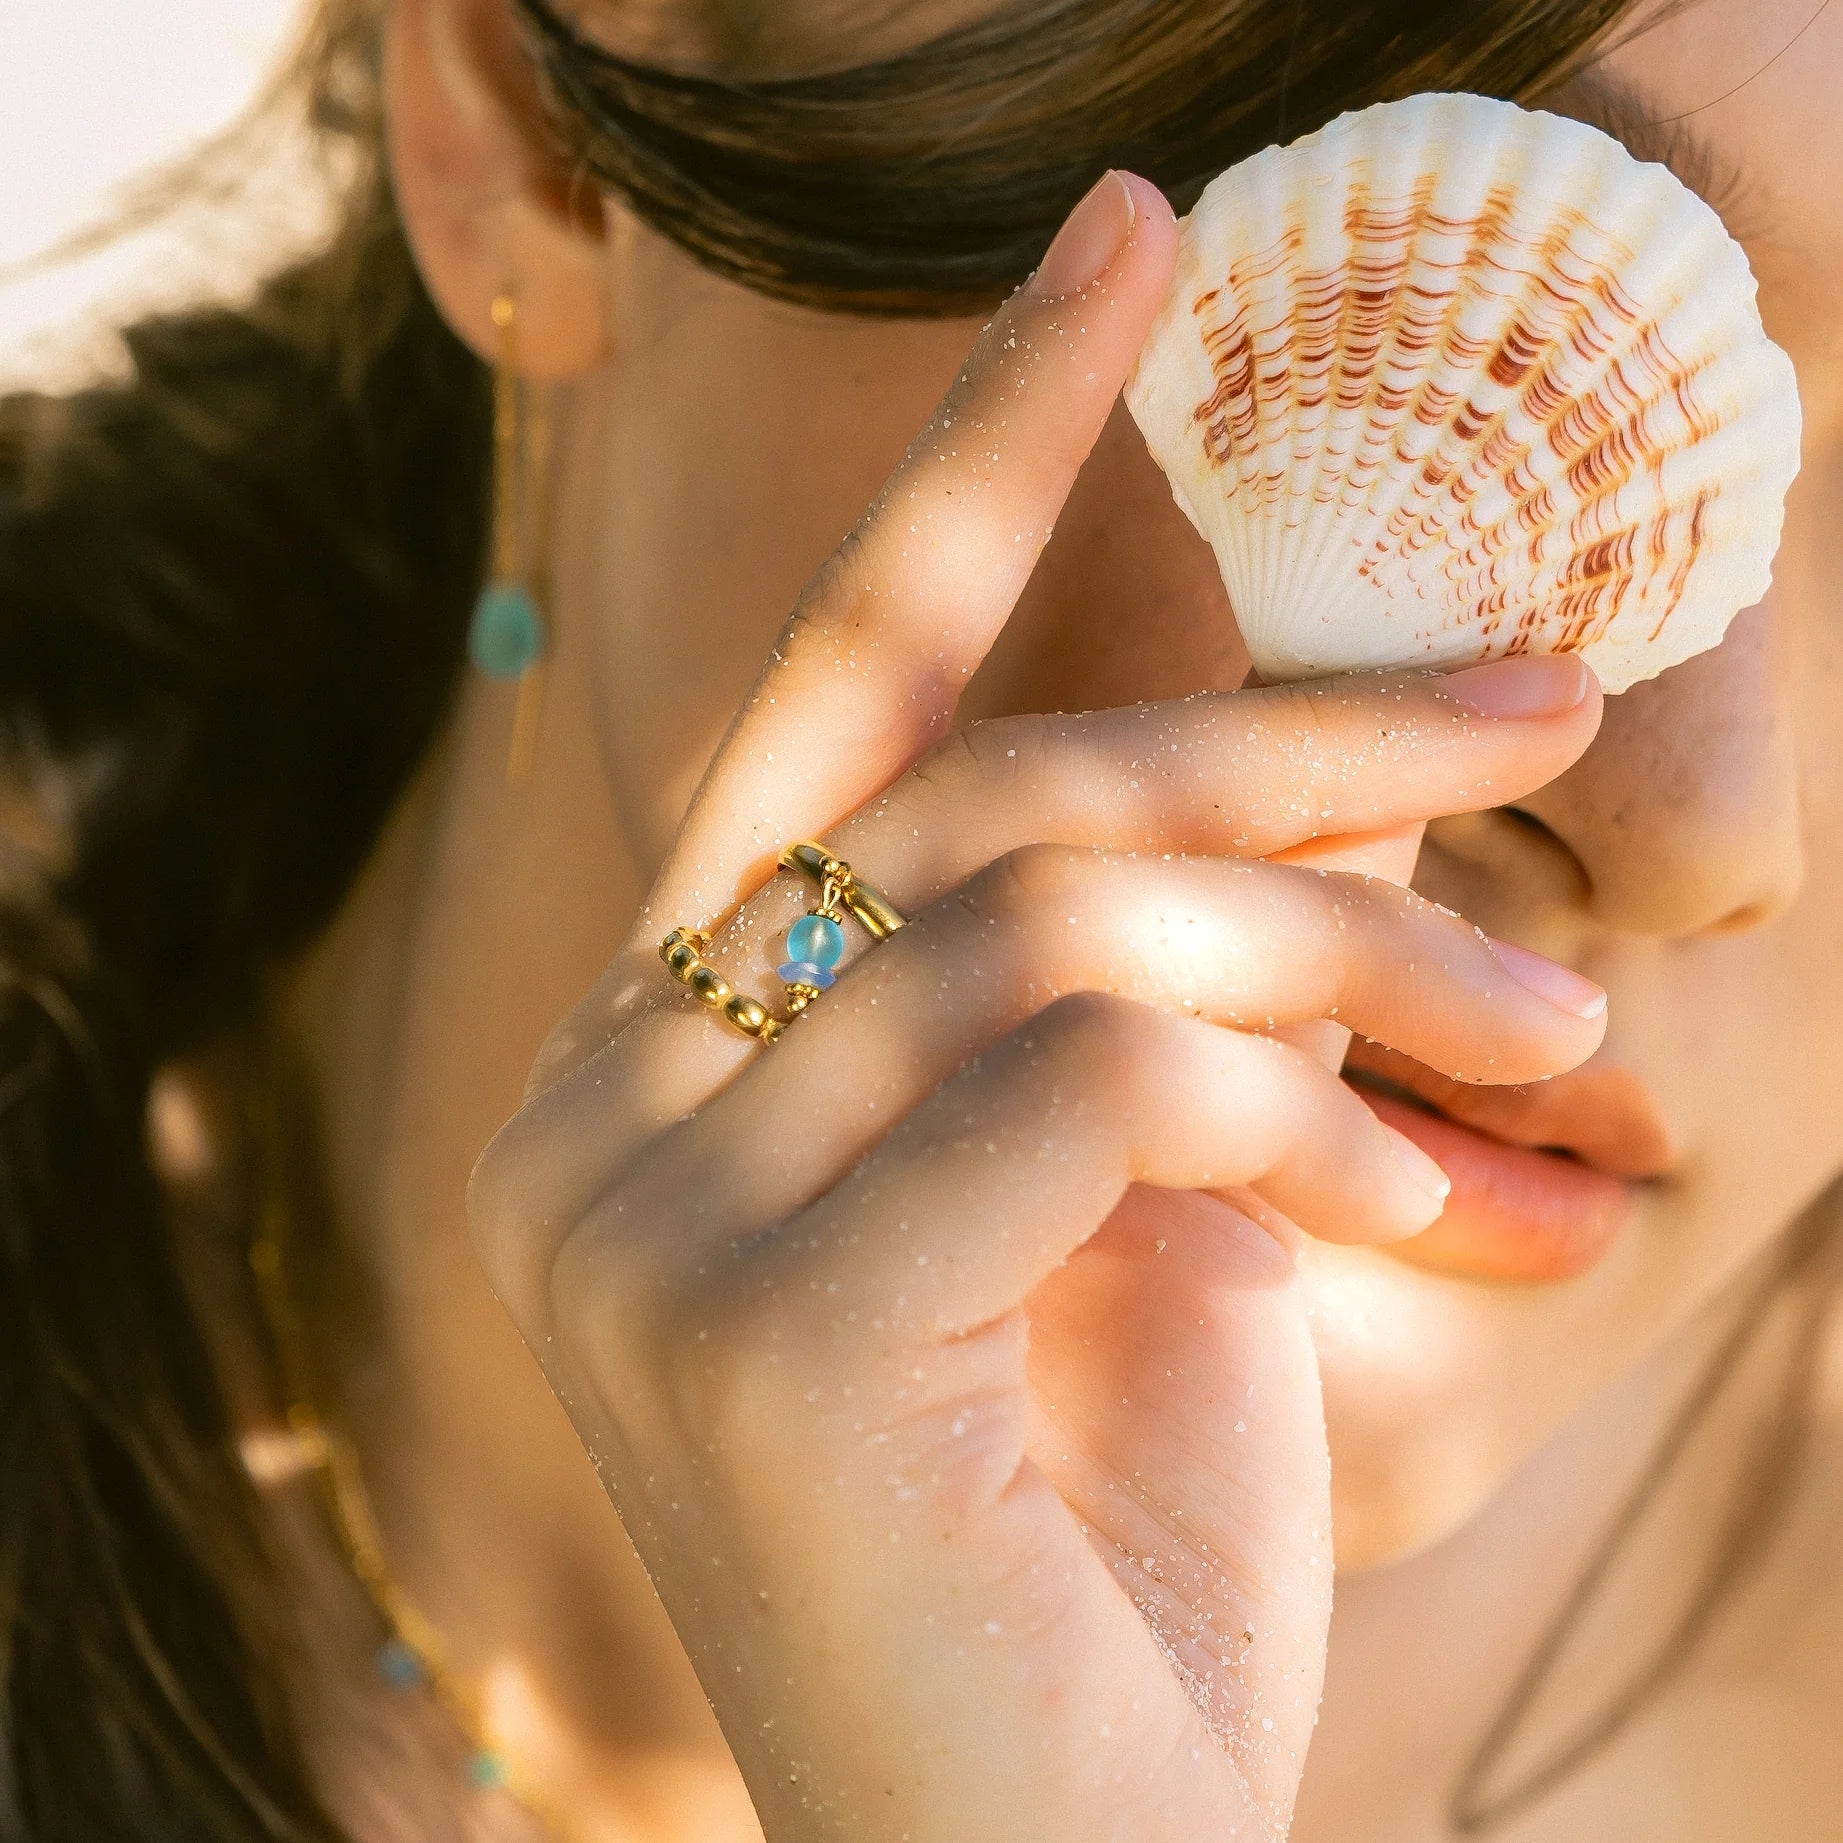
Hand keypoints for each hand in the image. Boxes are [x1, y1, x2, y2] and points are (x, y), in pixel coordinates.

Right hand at [469, 172, 1605, 1841]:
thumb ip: (1135, 983)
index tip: (1121, 244)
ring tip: (1552, 1029)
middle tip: (1537, 688)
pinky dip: (1297, 1105)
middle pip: (972, 788)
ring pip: (1053, 911)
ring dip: (1349, 941)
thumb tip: (1289, 775)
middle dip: (1277, 719)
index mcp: (665, 1066)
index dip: (980, 460)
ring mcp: (639, 1223)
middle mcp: (599, 1115)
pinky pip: (1091, 1072)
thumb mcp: (1142, 1204)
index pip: (829, 707)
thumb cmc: (1107, 1552)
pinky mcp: (745, 1331)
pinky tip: (1430, 1210)